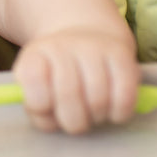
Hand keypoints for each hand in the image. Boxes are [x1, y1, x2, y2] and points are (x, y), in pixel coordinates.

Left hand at [13, 27, 139, 133]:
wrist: (86, 36)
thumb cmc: (58, 73)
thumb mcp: (37, 85)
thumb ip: (36, 108)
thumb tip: (49, 120)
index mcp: (35, 54)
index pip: (32, 80)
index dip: (39, 104)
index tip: (46, 107)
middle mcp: (62, 45)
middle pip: (68, 93)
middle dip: (72, 120)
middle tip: (74, 120)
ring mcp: (92, 47)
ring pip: (98, 98)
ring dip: (96, 117)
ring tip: (92, 112)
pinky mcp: (121, 55)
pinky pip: (124, 97)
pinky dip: (118, 113)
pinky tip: (110, 109)